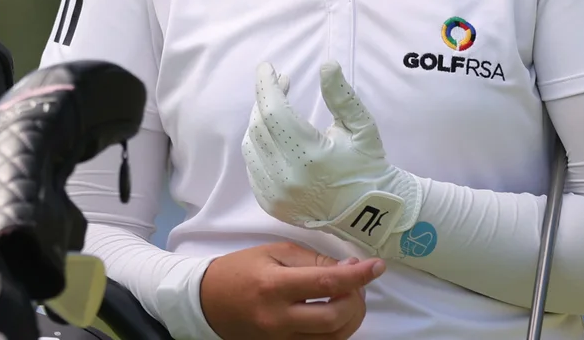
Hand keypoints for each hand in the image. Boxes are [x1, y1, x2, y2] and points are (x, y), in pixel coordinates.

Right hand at [198, 242, 383, 339]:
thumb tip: (349, 269)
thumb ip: (313, 260)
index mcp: (274, 286)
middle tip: (357, 284)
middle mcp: (278, 318)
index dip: (358, 276)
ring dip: (351, 318)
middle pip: (335, 317)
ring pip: (333, 338)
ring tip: (348, 298)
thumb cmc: (240, 270)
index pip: (326, 283)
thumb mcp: (273, 252)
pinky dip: (336, 331)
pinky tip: (335, 315)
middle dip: (356, 299)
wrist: (207, 301)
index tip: (377, 266)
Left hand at [242, 61, 425, 257]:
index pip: (275, 112)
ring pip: (251, 146)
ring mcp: (276, 195)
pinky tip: (275, 137)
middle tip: (281, 82)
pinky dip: (259, 147)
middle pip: (260, 126)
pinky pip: (253, 167)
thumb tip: (326, 65)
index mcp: (311, 157)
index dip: (267, 85)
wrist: (369, 215)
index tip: (267, 67)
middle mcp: (288, 178)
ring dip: (260, 121)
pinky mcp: (270, 205)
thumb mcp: (362, 128)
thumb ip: (342, 96)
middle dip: (266, 99)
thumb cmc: (367, 166)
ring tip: (277, 107)